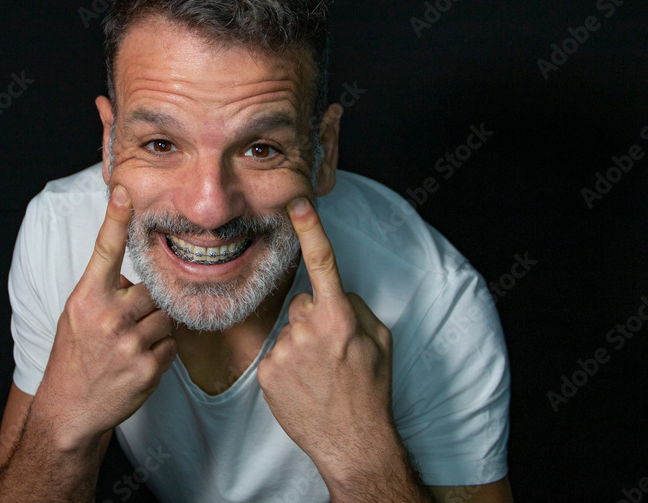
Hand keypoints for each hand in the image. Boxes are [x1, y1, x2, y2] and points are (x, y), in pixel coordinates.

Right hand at [31, 185, 176, 450]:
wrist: (70, 410)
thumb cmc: (74, 356)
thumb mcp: (76, 315)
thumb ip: (104, 291)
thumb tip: (135, 273)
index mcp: (86, 298)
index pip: (104, 250)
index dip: (115, 219)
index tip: (124, 192)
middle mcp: (107, 317)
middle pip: (152, 289)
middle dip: (146, 303)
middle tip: (126, 322)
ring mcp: (129, 343)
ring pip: (165, 316)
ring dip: (155, 327)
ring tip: (130, 343)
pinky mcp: (148, 367)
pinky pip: (171, 344)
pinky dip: (160, 350)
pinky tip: (138, 360)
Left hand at [257, 197, 409, 492]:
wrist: (353, 442)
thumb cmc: (371, 390)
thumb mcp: (381, 341)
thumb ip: (356, 308)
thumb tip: (334, 294)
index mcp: (339, 319)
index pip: (323, 264)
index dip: (311, 230)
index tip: (298, 204)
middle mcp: (308, 330)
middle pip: (303, 305)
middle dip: (315, 320)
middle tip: (333, 353)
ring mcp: (284, 351)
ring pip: (289, 330)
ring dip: (301, 344)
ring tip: (319, 374)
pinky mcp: (266, 371)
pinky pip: (276, 353)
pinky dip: (287, 365)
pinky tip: (303, 384)